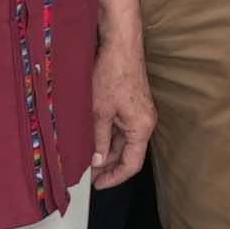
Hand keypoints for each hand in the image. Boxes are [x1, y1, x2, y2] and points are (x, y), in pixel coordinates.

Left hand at [90, 28, 153, 187]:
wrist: (120, 44)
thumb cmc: (113, 74)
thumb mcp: (100, 112)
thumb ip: (98, 139)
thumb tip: (96, 161)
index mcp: (142, 127)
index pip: (132, 164)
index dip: (114, 177)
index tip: (97, 184)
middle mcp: (145, 123)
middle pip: (128, 153)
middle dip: (107, 164)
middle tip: (86, 173)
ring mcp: (139, 113)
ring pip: (122, 141)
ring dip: (105, 150)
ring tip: (85, 157)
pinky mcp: (132, 105)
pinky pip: (121, 127)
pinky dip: (107, 135)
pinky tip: (90, 138)